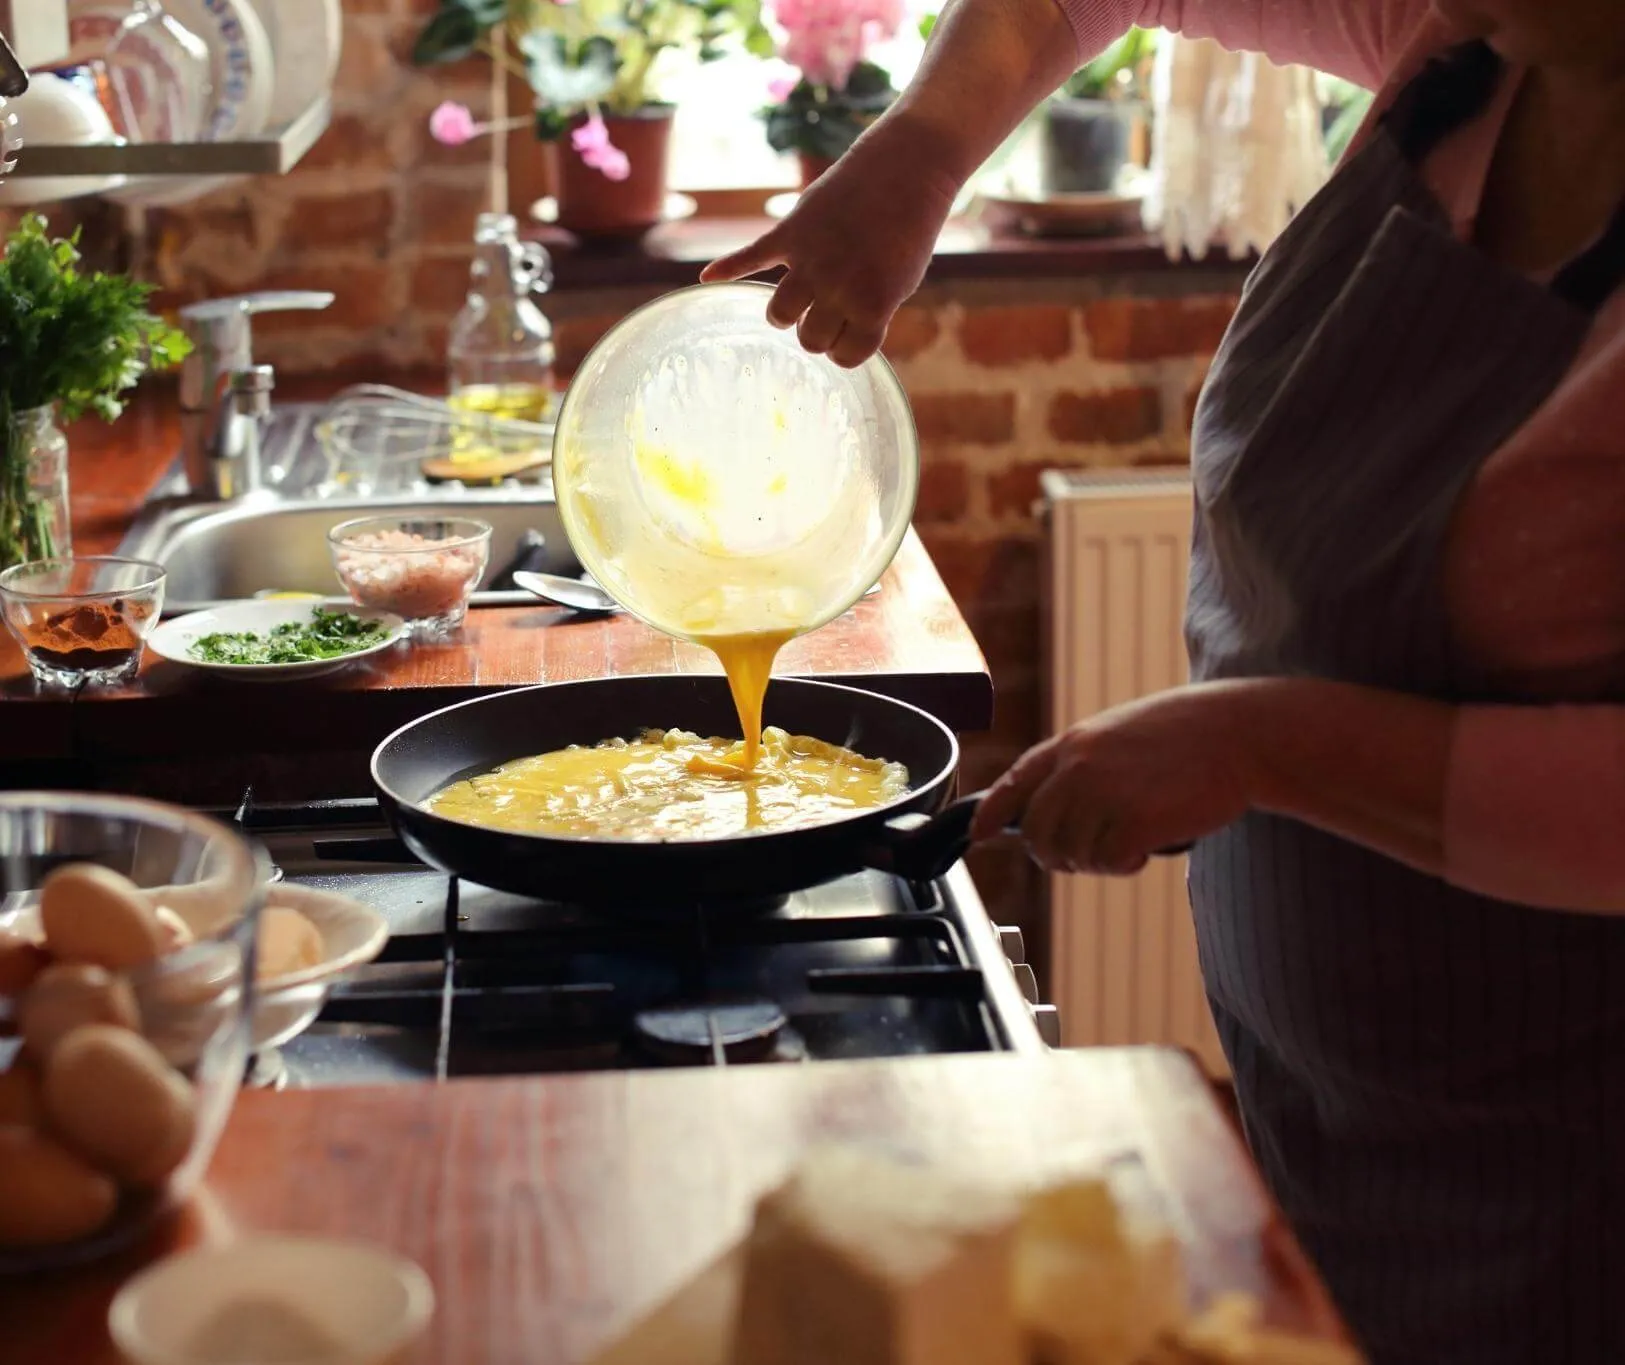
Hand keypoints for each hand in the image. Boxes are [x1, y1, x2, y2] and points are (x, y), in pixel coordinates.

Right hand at [700, 116, 960, 368]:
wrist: (904, 170)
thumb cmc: (910, 231)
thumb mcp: (902, 283)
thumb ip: (870, 312)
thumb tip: (837, 332)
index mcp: (872, 307)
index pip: (846, 357)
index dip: (849, 348)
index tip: (853, 332)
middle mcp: (838, 288)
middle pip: (810, 340)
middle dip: (818, 332)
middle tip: (828, 312)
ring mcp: (810, 260)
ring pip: (779, 314)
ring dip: (786, 314)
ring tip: (798, 302)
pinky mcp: (791, 233)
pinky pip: (750, 256)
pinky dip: (727, 267)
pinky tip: (707, 277)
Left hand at [969, 685, 1256, 874]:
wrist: (1240, 734)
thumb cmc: (1188, 735)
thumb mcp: (1120, 733)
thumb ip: (1083, 763)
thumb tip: (1053, 802)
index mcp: (1073, 743)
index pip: (1013, 782)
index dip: (990, 813)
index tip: (978, 834)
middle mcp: (1079, 768)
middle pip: (1038, 834)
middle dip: (1056, 855)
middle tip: (1088, 856)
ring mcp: (1104, 794)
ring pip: (1073, 854)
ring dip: (1097, 860)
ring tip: (1129, 841)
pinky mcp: (1134, 822)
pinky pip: (1108, 863)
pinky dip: (1124, 864)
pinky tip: (1146, 847)